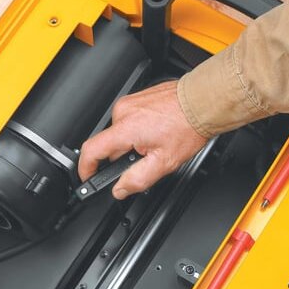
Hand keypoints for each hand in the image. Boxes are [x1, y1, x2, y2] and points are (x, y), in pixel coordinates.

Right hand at [78, 81, 207, 199]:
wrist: (202, 102)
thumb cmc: (187, 126)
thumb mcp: (163, 163)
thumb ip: (136, 180)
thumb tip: (119, 189)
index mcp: (126, 129)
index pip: (91, 150)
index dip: (86, 168)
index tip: (88, 177)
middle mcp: (123, 112)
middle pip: (108, 144)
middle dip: (121, 157)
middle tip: (143, 160)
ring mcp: (129, 103)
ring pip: (119, 133)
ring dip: (130, 144)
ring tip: (154, 144)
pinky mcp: (136, 99)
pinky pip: (128, 121)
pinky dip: (137, 131)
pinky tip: (155, 132)